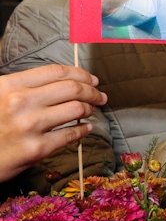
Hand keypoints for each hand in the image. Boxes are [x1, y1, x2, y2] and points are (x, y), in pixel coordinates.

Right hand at [0, 65, 107, 181]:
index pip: (57, 72)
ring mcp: (30, 125)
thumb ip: (23, 87)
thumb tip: (60, 82)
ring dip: (90, 108)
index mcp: (10, 85)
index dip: (80, 73)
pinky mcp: (37, 148)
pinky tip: (86, 128)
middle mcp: (21, 102)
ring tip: (92, 110)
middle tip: (100, 96)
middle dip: (92, 91)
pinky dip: (83, 130)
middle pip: (72, 88)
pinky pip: (71, 134)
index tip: (92, 79)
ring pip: (76, 109)